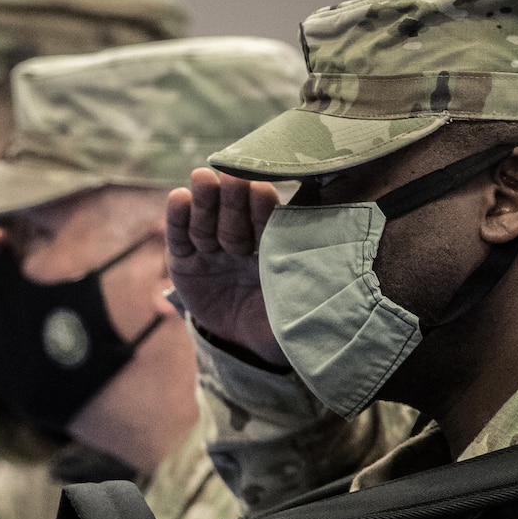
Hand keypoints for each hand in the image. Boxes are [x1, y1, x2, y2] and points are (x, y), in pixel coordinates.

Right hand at [166, 169, 286, 365]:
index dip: (262, 208)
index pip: (266, 225)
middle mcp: (241, 245)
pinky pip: (180, 240)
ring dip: (204, 200)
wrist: (243, 342)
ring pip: (206, 224)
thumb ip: (304, 295)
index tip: (261, 190)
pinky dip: (177, 219)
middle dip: (232, 197)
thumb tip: (339, 287)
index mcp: (271, 251)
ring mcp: (211, 252)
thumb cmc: (277, 323)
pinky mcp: (184, 263)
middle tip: (231, 176)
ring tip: (201, 178)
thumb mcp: (293, 315)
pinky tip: (178, 197)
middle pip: (234, 218)